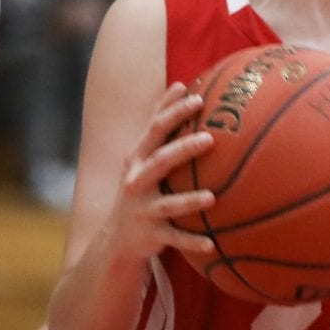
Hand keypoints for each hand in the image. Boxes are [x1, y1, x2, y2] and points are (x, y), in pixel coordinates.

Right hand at [105, 84, 217, 263]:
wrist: (117, 239)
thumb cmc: (141, 189)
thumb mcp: (144, 159)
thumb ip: (161, 129)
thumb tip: (182, 85)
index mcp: (138, 159)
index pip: (155, 129)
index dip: (173, 111)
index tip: (196, 95)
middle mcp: (136, 182)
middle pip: (160, 162)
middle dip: (183, 149)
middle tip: (210, 139)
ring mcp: (143, 210)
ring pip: (168, 204)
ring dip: (189, 201)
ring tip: (212, 197)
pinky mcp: (150, 235)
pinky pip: (175, 238)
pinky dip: (192, 241)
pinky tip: (212, 244)